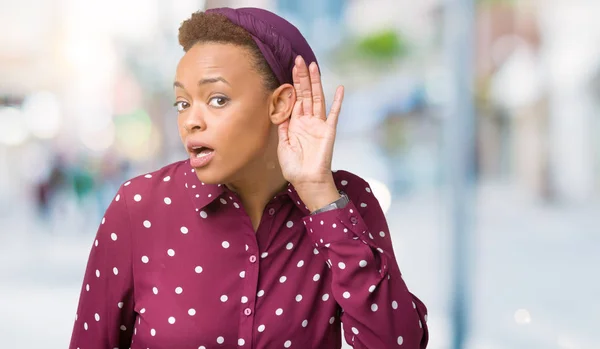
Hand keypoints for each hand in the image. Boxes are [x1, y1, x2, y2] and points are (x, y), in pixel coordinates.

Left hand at [277, 55, 344, 187]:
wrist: (307, 181)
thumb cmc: (294, 167)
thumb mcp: (283, 145)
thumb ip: (282, 127)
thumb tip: (278, 111)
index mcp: (296, 124)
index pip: (294, 99)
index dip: (292, 84)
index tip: (290, 68)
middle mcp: (308, 121)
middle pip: (305, 94)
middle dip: (301, 77)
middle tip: (298, 59)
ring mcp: (319, 124)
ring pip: (317, 98)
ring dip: (315, 82)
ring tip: (313, 65)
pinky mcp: (329, 131)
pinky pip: (334, 113)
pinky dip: (338, 101)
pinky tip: (340, 88)